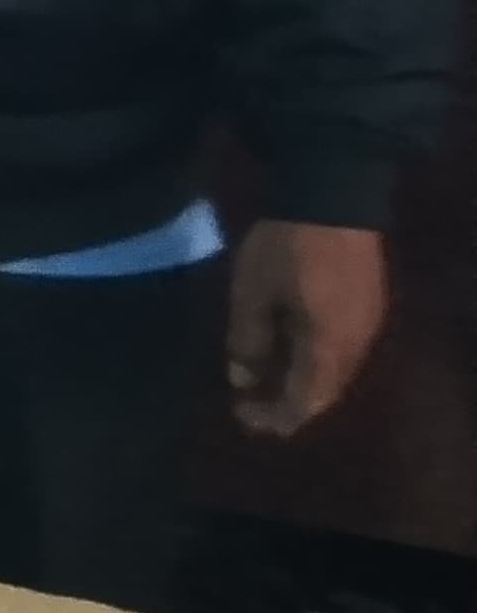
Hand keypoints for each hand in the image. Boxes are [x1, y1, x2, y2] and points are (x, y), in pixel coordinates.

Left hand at [228, 218, 385, 434]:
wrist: (335, 195)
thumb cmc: (286, 247)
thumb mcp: (252, 293)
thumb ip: (247, 340)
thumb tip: (242, 379)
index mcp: (328, 349)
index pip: (304, 403)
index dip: (273, 417)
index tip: (242, 415)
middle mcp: (357, 346)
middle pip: (325, 393)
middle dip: (289, 404)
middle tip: (253, 404)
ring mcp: (369, 324)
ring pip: (338, 372)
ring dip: (304, 383)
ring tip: (269, 379)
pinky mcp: (371, 303)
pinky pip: (345, 350)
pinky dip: (317, 361)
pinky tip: (294, 349)